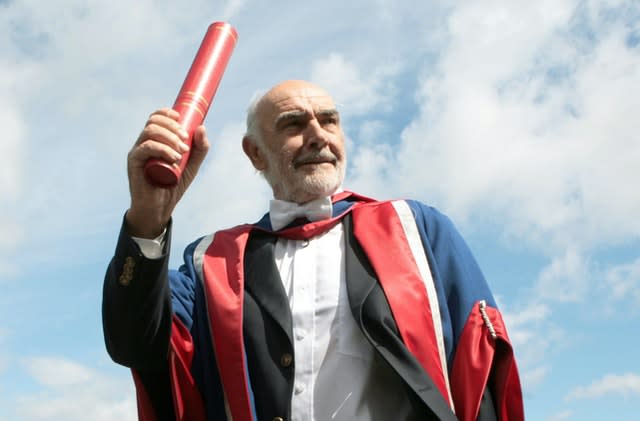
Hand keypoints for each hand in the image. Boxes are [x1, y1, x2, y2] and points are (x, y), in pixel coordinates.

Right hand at [125, 108, 209, 237]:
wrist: (160, 207)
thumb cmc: (173, 185)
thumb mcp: (191, 165)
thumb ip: (199, 149)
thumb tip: (202, 127)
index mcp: (155, 140)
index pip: (156, 118)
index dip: (167, 113)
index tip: (181, 118)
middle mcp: (144, 143)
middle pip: (154, 121)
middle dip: (173, 126)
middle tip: (186, 140)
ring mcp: (138, 151)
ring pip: (150, 131)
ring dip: (170, 137)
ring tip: (182, 152)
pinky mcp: (134, 162)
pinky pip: (146, 147)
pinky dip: (163, 149)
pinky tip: (174, 158)